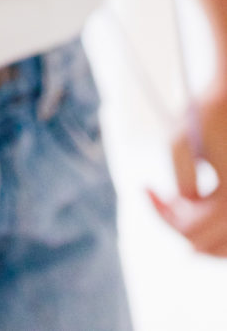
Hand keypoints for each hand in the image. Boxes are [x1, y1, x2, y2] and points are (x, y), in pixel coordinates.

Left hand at [148, 84, 226, 255]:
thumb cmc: (208, 115)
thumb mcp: (183, 140)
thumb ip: (182, 178)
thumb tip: (185, 204)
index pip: (193, 229)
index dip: (162, 214)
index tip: (145, 187)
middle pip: (204, 243)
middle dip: (175, 223)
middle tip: (155, 195)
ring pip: (220, 249)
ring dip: (193, 234)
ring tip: (169, 206)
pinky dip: (210, 234)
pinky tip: (189, 210)